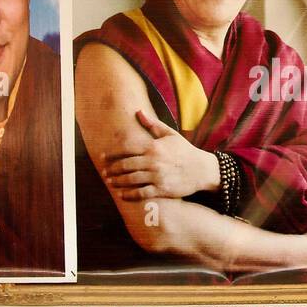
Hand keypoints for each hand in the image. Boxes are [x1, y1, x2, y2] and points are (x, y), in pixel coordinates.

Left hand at [104, 110, 220, 200]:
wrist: (202, 169)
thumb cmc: (185, 150)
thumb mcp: (170, 134)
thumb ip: (153, 124)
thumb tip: (138, 111)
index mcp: (153, 147)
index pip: (126, 149)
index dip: (112, 154)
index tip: (103, 157)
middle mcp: (153, 161)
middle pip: (126, 165)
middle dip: (113, 170)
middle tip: (105, 173)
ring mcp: (157, 176)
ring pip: (131, 179)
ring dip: (118, 181)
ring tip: (111, 182)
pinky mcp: (161, 189)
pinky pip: (141, 193)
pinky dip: (130, 195)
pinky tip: (122, 195)